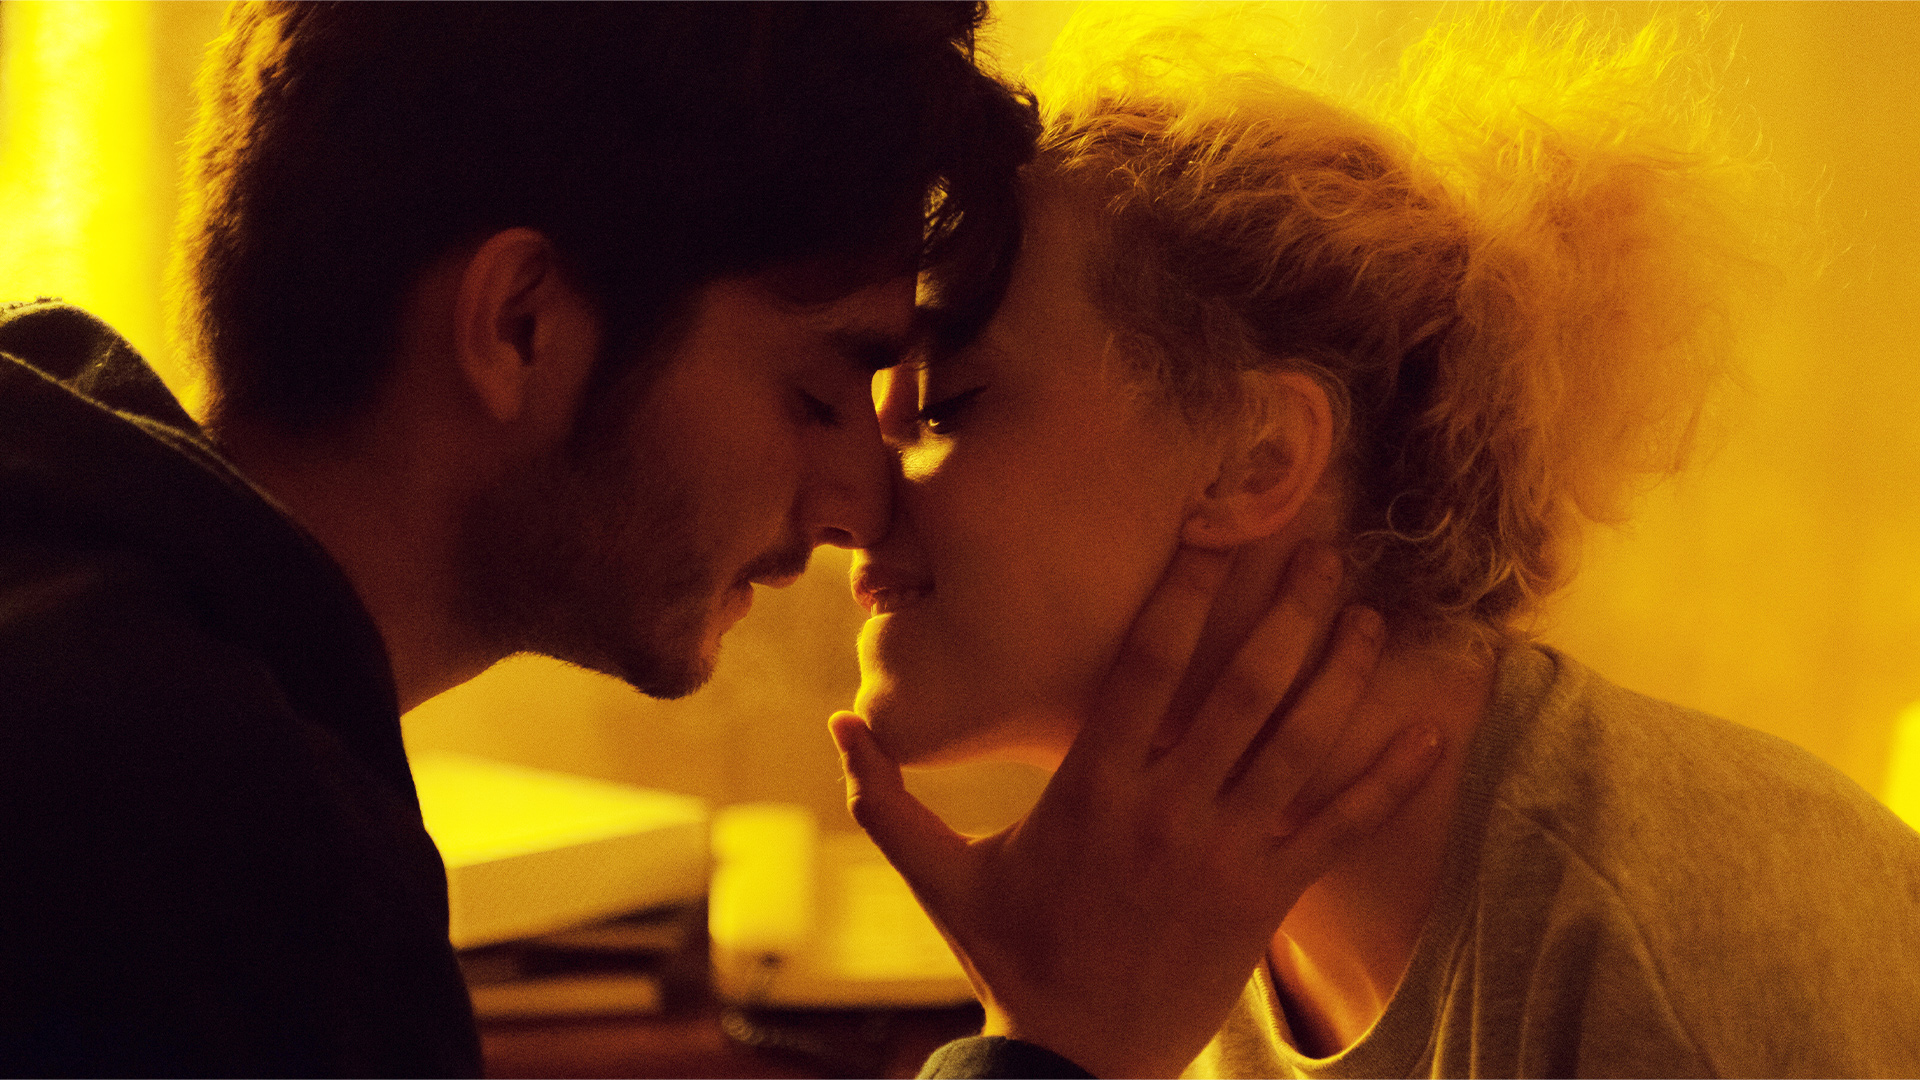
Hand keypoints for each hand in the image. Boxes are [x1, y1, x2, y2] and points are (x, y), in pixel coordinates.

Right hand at [830, 544, 1443, 1077]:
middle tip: (1324, 551)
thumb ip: (886, 797)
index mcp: (1092, 788)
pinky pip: (1339, 829)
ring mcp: (1224, 854)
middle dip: (1287, 614)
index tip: (1214, 534)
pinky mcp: (1265, 899)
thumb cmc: (1007, 954)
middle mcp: (1166, 809)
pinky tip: (1431, 731)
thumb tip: (832, 723)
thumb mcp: (936, 874)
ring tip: (1373, 616)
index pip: (1146, 667)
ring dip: (1343, 676)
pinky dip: (1389, 780)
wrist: (1073, 1060)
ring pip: (1298, 747)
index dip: (1184, 594)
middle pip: (1240, 691)